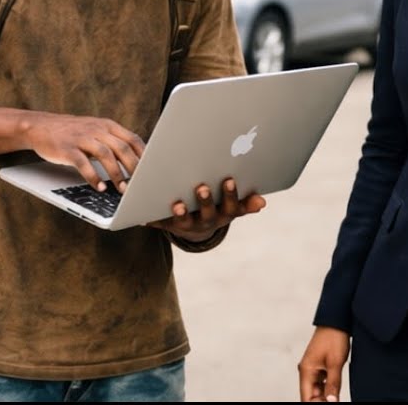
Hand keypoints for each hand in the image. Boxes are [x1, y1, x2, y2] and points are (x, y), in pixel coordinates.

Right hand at [25, 113, 143, 192]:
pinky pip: (82, 163)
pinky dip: (93, 176)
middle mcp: (97, 129)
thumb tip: (135, 161)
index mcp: (107, 125)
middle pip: (122, 148)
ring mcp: (81, 138)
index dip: (144, 155)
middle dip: (134, 168)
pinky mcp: (67, 148)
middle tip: (140, 185)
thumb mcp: (95, 131)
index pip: (133, 139)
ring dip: (116, 174)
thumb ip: (113, 142)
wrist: (40, 126)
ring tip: (122, 189)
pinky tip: (100, 187)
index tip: (152, 171)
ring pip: (105, 155)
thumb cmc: (72, 133)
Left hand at [147, 177, 265, 241]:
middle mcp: (207, 222)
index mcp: (223, 214)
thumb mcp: (233, 206)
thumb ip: (247, 203)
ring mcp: (187, 225)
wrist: (196, 227)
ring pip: (184, 221)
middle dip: (206, 201)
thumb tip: (262, 202)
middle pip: (208, 213)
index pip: (231, 206)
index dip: (231, 195)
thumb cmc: (218, 206)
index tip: (229, 180)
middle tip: (202, 187)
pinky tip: (144, 214)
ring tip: (178, 204)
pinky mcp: (168, 226)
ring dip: (181, 213)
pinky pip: (160, 224)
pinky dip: (152, 220)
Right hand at [298, 326, 349, 401]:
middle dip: (322, 401)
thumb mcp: (335, 363)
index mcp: (306, 371)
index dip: (316, 404)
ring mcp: (313, 369)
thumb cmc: (334, 337)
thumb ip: (333, 384)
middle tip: (335, 401)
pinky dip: (328, 389)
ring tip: (336, 399)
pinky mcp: (320, 366)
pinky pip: (322, 383)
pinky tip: (336, 392)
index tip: (329, 404)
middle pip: (311, 395)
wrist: (337, 321)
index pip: (306, 398)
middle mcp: (307, 371)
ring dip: (326, 397)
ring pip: (317, 390)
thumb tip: (332, 401)